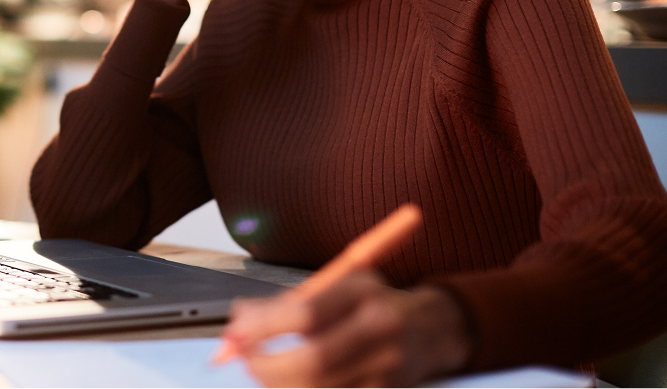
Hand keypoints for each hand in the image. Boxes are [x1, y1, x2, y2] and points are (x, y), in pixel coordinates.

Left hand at [222, 271, 470, 386]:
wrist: (431, 330)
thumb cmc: (370, 304)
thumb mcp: (336, 286)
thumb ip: (286, 303)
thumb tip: (237, 322)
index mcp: (363, 291)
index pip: (305, 314)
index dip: (263, 329)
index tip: (235, 336)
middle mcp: (380, 328)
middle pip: (312, 360)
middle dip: (267, 366)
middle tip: (245, 362)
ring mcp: (387, 368)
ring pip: (319, 387)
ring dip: (280, 384)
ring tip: (264, 372)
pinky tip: (292, 383)